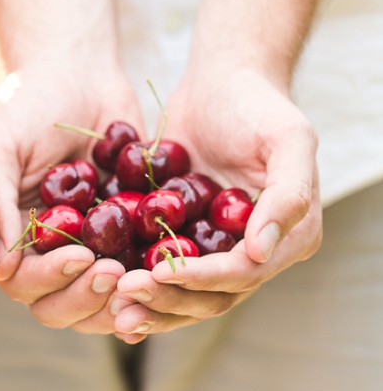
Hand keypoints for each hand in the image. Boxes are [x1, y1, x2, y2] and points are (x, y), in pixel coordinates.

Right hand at [0, 63, 144, 328]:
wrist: (79, 74)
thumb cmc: (30, 104)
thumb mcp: (1, 144)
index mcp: (6, 236)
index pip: (17, 281)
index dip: (46, 279)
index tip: (78, 255)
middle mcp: (42, 252)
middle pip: (54, 304)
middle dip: (81, 296)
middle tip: (109, 269)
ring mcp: (83, 249)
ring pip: (93, 303)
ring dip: (111, 300)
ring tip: (134, 273)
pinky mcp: (122, 241)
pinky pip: (134, 277)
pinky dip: (146, 282)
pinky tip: (161, 271)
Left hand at [109, 68, 321, 342]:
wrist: (218, 84)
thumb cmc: (257, 104)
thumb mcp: (287, 138)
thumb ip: (286, 194)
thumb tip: (260, 252)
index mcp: (286, 239)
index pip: (242, 274)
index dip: (202, 279)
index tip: (161, 272)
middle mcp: (252, 254)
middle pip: (210, 297)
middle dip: (168, 300)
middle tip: (126, 293)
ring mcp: (213, 250)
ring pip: (181, 295)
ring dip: (149, 304)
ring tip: (112, 306)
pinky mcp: (179, 240)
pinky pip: (157, 273)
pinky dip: (136, 286)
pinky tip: (104, 291)